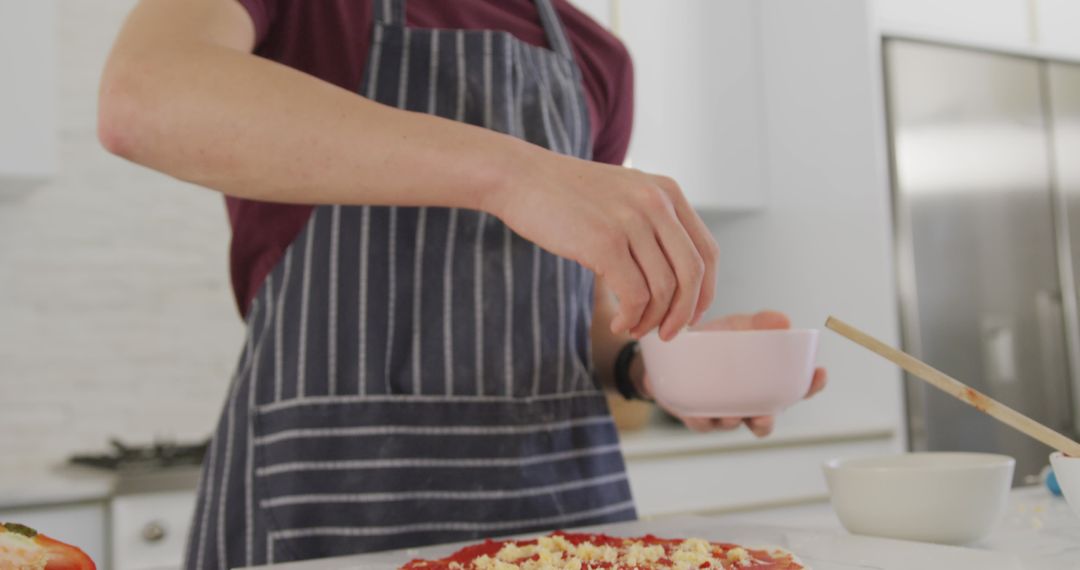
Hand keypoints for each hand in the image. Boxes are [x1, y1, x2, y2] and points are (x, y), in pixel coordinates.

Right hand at [484, 152, 718, 339]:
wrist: (520, 177)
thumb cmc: (566, 195)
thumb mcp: (623, 196)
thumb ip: (652, 224)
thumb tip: (674, 283)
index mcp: (667, 192)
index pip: (707, 251)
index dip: (704, 291)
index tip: (690, 315)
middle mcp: (656, 203)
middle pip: (693, 273)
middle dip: (684, 313)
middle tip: (667, 334)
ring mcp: (631, 221)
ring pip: (665, 289)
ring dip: (652, 320)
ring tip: (632, 328)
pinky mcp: (605, 242)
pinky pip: (635, 296)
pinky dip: (631, 318)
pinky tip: (618, 323)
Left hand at [642, 310, 826, 436]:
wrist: (672, 350)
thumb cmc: (713, 341)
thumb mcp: (737, 326)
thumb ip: (759, 322)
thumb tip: (783, 320)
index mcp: (765, 381)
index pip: (796, 388)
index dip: (812, 384)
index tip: (819, 373)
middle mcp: (748, 401)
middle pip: (766, 419)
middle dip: (767, 421)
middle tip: (765, 415)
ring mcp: (724, 411)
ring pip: (734, 425)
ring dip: (734, 421)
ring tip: (729, 414)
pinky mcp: (697, 416)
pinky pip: (702, 424)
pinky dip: (703, 420)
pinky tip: (699, 414)